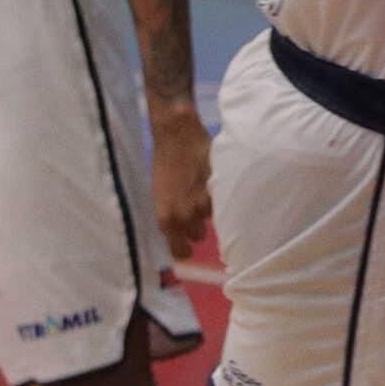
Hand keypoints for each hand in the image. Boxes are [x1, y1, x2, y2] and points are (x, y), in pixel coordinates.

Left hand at [148, 103, 212, 260]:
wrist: (177, 134)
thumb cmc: (164, 163)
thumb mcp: (161, 195)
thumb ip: (172, 217)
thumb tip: (181, 232)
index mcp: (166, 218)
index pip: (181, 251)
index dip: (185, 249)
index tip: (187, 245)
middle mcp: (185, 214)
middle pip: (198, 235)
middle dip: (197, 224)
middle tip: (194, 207)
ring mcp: (204, 201)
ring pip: (213, 217)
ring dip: (210, 208)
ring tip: (204, 189)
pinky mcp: (219, 187)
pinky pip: (223, 200)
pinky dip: (221, 194)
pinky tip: (214, 182)